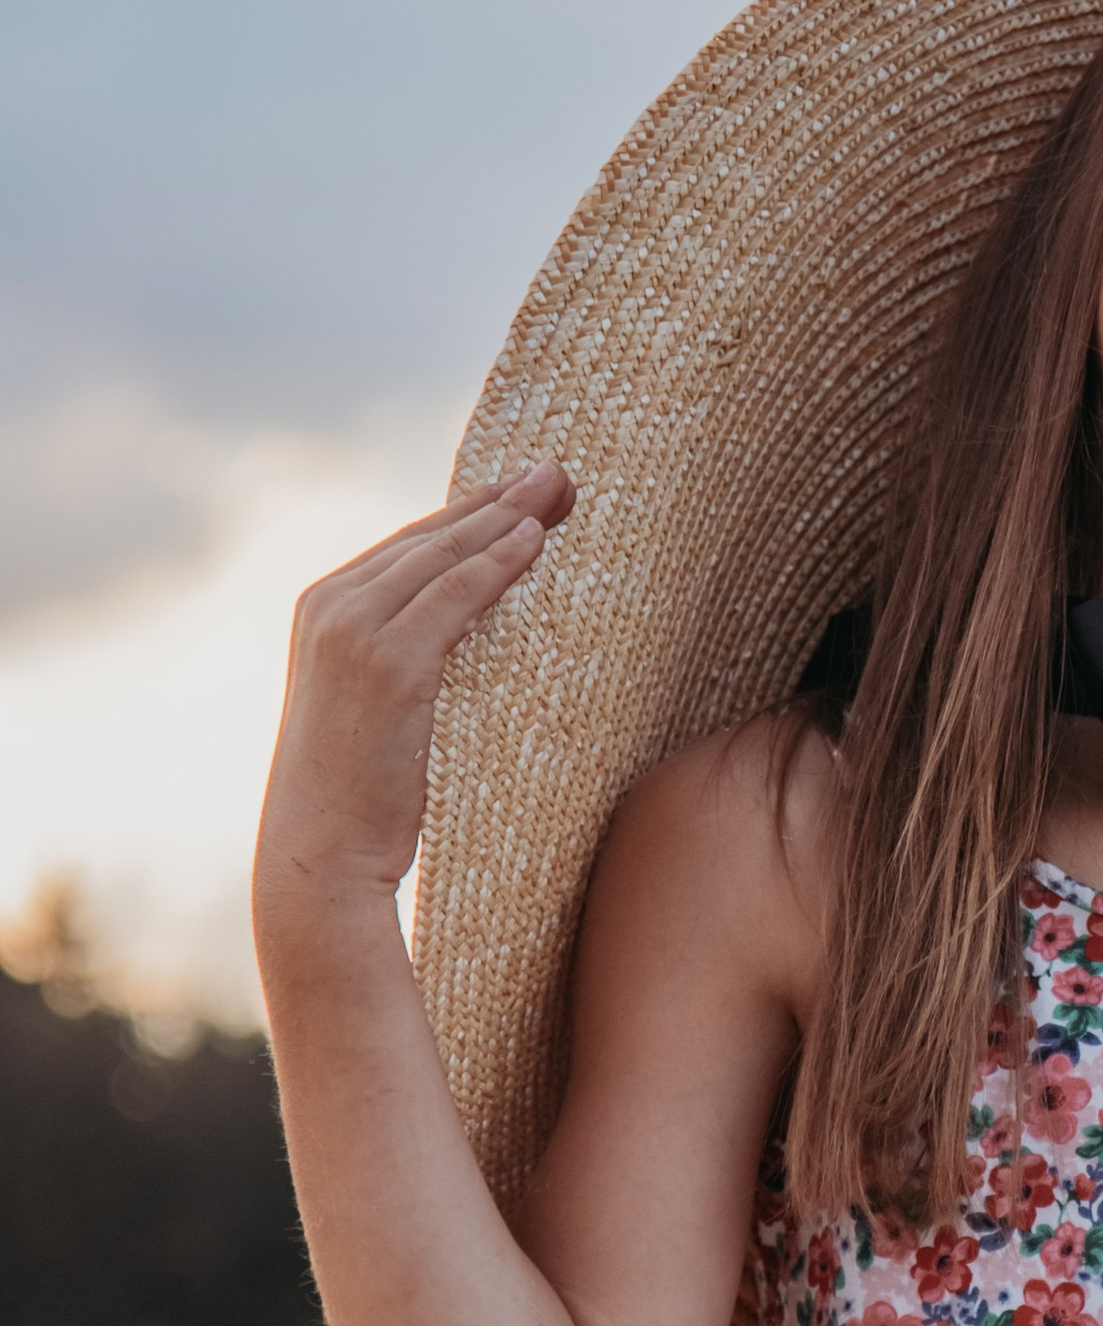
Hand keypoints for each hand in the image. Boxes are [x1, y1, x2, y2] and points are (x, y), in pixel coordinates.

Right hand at [254, 463, 573, 931]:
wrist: (321, 852)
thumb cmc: (356, 792)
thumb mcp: (373, 705)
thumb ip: (404, 654)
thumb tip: (465, 633)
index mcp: (323, 606)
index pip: (411, 545)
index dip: (472, 512)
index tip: (526, 490)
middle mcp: (331, 606)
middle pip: (432, 537)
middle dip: (498, 501)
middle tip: (558, 473)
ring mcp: (353, 631)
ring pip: (444, 556)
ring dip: (507, 517)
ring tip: (558, 489)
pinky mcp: (386, 665)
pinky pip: (454, 596)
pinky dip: (496, 562)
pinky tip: (534, 540)